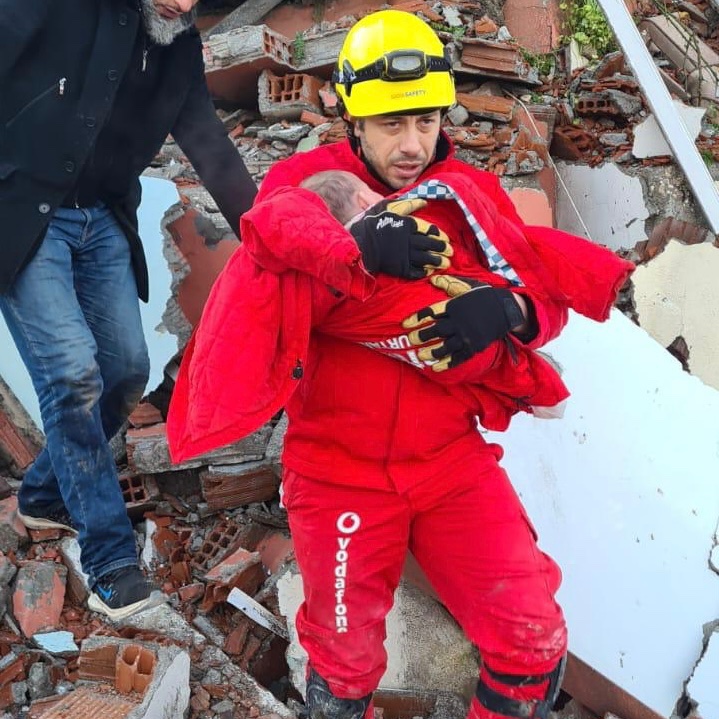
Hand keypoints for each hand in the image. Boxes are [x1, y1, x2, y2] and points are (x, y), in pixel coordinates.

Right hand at [350, 198, 452, 278]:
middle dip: (443, 249)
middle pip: (431, 245)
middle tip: (450, 251)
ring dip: (438, 261)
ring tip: (445, 263)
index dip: (439, 235)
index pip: (430, 230)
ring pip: (426, 259)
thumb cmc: (372, 224)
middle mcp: (408, 240)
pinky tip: (430, 271)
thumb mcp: (388, 208)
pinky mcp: (399, 268)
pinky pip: (416, 271)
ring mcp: (404, 255)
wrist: (358, 243)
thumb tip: (424, 201)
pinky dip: (425, 272)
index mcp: (408, 225)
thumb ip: (407, 205)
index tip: (445, 238)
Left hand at [402, 275, 525, 370]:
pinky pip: (457, 358)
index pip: (430, 312)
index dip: (416, 318)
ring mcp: (466, 336)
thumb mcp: (467, 287)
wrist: (506, 309)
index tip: (405, 324)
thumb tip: (433, 279)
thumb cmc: (484, 297)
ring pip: (444, 346)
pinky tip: (435, 367)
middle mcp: (458, 322)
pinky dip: (446, 363)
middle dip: (420, 336)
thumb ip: (450, 285)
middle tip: (410, 340)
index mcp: (454, 307)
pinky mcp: (473, 347)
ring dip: (430, 352)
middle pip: (435, 330)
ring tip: (420, 356)